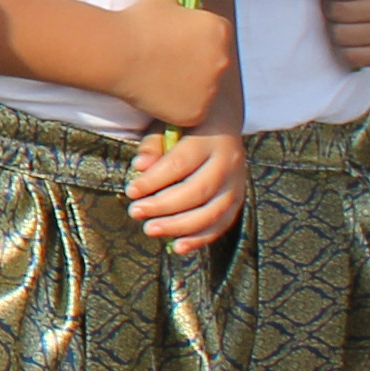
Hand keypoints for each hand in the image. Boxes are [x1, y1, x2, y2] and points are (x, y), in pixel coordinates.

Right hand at [111, 0, 237, 133]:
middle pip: (215, 64)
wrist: (114, 53)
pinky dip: (178, 106)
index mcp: (219, 30)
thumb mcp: (168, 0)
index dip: (197, 39)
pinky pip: (192, 111)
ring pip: (205, 89)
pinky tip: (158, 96)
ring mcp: (211, 89)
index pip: (217, 36)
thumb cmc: (136, 22)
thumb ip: (188, 11)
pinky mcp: (197, 113)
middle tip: (168, 63)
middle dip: (197, 63)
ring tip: (160, 79)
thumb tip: (190, 16)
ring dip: (189, 86)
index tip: (179, 43)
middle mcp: (223, 60)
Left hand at [127, 122, 246, 253]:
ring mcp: (236, 183)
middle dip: (163, 206)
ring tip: (150, 229)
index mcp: (208, 139)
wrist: (222, 123)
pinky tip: (178, 247)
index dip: (154, 181)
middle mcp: (228, 162)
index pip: (180, 163)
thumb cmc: (185, 126)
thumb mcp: (167, 125)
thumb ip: (153, 145)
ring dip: (179, 226)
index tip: (131, 191)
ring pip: (212, 212)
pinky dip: (200, 239)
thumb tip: (140, 166)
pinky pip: (222, 224)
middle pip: (197, 191)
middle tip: (135, 212)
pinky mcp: (238, 200)